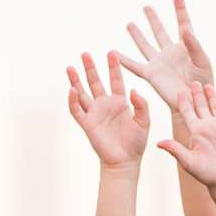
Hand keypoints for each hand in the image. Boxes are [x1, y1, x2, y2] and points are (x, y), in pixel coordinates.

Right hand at [66, 51, 149, 167]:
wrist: (125, 162)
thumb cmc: (136, 143)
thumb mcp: (144, 122)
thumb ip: (142, 105)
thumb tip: (133, 90)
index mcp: (120, 102)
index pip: (115, 80)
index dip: (113, 67)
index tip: (111, 53)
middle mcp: (105, 105)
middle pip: (95, 82)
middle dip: (90, 68)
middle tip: (85, 53)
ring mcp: (95, 113)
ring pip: (82, 93)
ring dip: (76, 81)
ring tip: (71, 67)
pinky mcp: (87, 124)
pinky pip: (77, 110)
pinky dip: (73, 100)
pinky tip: (72, 90)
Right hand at [117, 0, 212, 110]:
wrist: (193, 102)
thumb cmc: (203, 84)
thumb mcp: (202, 62)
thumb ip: (194, 45)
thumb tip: (185, 29)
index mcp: (186, 47)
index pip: (182, 23)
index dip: (180, 9)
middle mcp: (170, 53)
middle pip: (160, 31)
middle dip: (153, 19)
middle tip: (147, 7)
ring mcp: (159, 63)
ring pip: (145, 45)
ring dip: (137, 35)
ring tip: (130, 24)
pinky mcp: (151, 74)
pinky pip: (134, 66)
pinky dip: (123, 60)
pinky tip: (113, 53)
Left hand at [155, 84, 215, 188]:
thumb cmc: (207, 174)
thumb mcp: (188, 161)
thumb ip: (175, 150)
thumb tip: (158, 143)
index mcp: (196, 132)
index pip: (187, 112)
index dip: (183, 102)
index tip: (179, 91)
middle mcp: (208, 127)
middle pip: (201, 106)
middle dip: (197, 94)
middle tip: (193, 81)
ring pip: (215, 108)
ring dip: (212, 97)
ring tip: (208, 85)